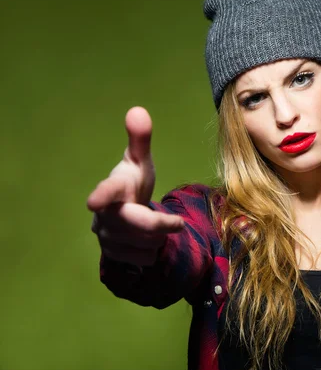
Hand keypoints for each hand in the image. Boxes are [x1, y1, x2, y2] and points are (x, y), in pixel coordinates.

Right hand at [87, 107, 183, 265]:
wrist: (123, 213)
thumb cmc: (133, 184)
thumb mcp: (140, 162)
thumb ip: (140, 139)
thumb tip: (138, 110)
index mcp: (112, 189)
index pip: (107, 191)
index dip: (102, 195)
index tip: (94, 202)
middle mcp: (104, 215)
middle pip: (141, 225)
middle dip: (162, 224)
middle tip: (177, 222)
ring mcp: (106, 237)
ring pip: (146, 245)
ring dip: (159, 238)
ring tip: (155, 227)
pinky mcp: (112, 256)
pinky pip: (144, 259)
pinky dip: (153, 252)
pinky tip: (147, 241)